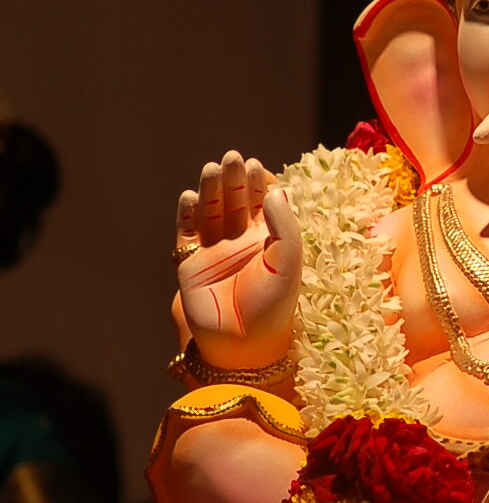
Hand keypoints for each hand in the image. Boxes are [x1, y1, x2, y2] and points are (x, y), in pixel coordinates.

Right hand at [174, 151, 301, 369]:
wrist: (242, 344)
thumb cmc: (271, 305)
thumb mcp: (288, 262)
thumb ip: (284, 226)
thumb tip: (277, 190)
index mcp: (268, 241)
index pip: (262, 202)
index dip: (258, 183)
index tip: (256, 165)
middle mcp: (240, 242)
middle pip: (234, 201)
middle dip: (234, 180)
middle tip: (233, 158)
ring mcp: (214, 252)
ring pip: (210, 211)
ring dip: (211, 190)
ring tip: (212, 168)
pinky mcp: (191, 263)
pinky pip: (187, 232)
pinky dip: (187, 213)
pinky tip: (191, 196)